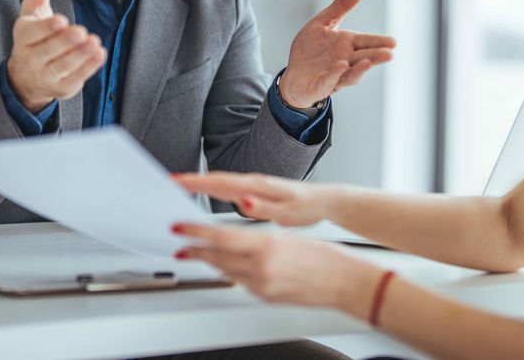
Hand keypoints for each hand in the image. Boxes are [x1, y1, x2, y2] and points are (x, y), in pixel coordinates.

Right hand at [6, 0, 106, 112]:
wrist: (28, 76)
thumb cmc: (35, 35)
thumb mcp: (35, 8)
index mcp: (24, 35)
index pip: (31, 34)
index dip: (45, 29)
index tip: (61, 21)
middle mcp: (30, 58)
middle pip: (47, 51)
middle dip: (64, 42)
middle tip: (81, 32)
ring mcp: (46, 75)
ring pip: (62, 66)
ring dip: (80, 56)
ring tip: (94, 42)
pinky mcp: (63, 87)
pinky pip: (76, 78)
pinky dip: (88, 68)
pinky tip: (100, 54)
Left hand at [171, 223, 381, 311]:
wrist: (344, 283)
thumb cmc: (326, 257)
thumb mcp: (289, 238)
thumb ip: (261, 239)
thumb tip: (239, 237)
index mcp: (268, 247)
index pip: (222, 238)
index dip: (197, 232)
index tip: (181, 226)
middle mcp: (261, 270)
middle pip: (218, 257)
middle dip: (195, 248)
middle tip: (179, 239)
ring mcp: (262, 287)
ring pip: (226, 271)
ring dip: (209, 259)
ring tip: (194, 251)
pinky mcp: (266, 297)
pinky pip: (240, 282)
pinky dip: (228, 271)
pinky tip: (223, 266)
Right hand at [174, 172, 327, 225]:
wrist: (324, 201)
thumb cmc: (307, 206)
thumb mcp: (287, 212)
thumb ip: (264, 208)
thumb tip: (243, 201)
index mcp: (257, 186)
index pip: (221, 182)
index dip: (197, 181)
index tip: (176, 180)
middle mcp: (253, 183)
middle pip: (216, 180)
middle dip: (192, 180)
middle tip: (168, 182)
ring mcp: (253, 187)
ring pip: (221, 184)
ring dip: (200, 184)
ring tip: (178, 188)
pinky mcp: (255, 192)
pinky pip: (228, 190)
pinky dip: (212, 190)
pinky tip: (205, 196)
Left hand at [278, 0, 395, 107]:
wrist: (294, 75)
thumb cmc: (311, 49)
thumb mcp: (324, 21)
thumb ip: (342, 5)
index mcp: (347, 44)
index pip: (366, 42)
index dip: (379, 42)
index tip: (393, 42)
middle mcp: (345, 61)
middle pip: (363, 59)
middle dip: (375, 57)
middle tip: (389, 54)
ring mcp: (334, 75)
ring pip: (351, 74)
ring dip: (360, 69)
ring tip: (368, 62)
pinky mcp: (320, 86)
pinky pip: (329, 81)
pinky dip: (335, 74)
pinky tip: (341, 66)